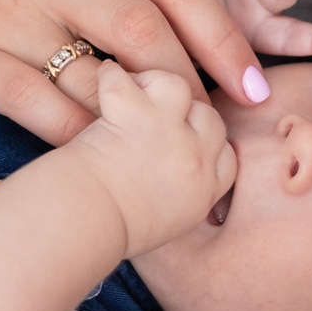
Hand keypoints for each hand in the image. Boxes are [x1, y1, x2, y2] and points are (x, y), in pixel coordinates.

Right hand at [0, 0, 271, 146]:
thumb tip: (204, 52)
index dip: (223, 36)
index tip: (254, 86)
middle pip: (144, 24)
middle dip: (194, 83)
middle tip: (218, 129)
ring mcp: (4, 10)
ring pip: (96, 66)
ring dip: (142, 117)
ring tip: (170, 152)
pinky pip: (37, 102)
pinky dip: (79, 135)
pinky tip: (101, 159)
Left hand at [59, 62, 234, 257]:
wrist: (84, 224)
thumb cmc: (109, 234)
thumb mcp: (162, 227)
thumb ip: (178, 202)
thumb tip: (171, 187)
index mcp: (204, 192)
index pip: (227, 156)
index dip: (209, 141)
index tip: (189, 138)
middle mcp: (194, 158)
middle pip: (210, 117)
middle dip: (186, 111)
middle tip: (154, 113)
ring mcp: (168, 133)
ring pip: (179, 87)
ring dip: (154, 85)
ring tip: (132, 92)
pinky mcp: (134, 114)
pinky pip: (127, 79)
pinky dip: (110, 76)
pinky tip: (102, 80)